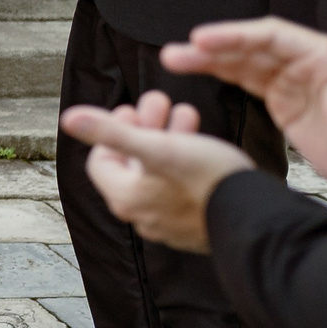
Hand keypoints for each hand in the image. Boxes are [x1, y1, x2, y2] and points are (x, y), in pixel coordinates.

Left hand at [61, 91, 250, 252]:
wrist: (259, 218)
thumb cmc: (206, 179)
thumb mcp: (157, 147)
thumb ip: (111, 133)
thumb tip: (67, 118)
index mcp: (125, 198)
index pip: (101, 161)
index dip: (112, 131)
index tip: (130, 110)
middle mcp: (143, 216)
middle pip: (133, 164)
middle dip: (145, 128)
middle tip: (158, 101)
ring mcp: (171, 225)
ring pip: (160, 174)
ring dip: (168, 139)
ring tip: (184, 113)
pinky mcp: (198, 227)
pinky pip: (183, 189)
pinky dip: (186, 162)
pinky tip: (202, 143)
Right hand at [165, 12, 326, 173]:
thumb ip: (324, 76)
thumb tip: (280, 62)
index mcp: (324, 56)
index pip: (272, 34)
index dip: (234, 34)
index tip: (202, 40)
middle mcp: (307, 63)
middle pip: (252, 46)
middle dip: (212, 48)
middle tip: (177, 54)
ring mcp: (295, 82)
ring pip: (244, 62)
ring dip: (207, 60)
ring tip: (174, 60)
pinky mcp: (285, 103)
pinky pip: (248, 80)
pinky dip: (222, 74)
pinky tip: (200, 71)